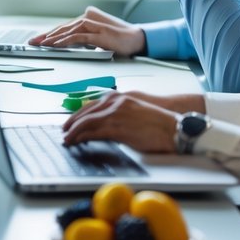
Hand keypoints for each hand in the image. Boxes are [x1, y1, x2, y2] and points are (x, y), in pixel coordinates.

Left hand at [27, 6, 146, 55]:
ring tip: (42, 44)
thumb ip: (83, 37)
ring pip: (68, 31)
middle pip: (63, 27)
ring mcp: (93, 24)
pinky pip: (78, 37)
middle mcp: (88, 17)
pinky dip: (65, 41)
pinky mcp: (98, 32)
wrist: (137, 40)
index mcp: (87, 17)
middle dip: (46, 35)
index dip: (50, 33)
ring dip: (53, 38)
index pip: (65, 26)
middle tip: (33, 41)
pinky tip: (56, 45)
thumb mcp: (96, 38)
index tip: (38, 39)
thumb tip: (66, 43)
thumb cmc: (117, 40)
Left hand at [61, 92, 178, 152]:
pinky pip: (93, 132)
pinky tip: (76, 141)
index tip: (71, 122)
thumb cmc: (158, 123)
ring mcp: (115, 114)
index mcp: (119, 97)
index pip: (92, 105)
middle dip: (72, 122)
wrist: (174, 128)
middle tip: (64, 131)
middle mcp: (114, 102)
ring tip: (66, 139)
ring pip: (86, 122)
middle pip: (85, 112)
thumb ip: (119, 113)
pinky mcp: (117, 128)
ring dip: (73, 131)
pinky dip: (81, 137)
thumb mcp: (135, 111)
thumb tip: (104, 123)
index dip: (79, 114)